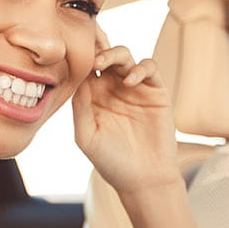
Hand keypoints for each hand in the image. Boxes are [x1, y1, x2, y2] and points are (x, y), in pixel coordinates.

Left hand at [71, 27, 180, 193]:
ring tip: (105, 63)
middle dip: (97, 48)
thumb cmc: (112, 162)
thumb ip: (80, 106)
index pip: (85, 67)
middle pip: (104, 56)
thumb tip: (78, 77)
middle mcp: (113, 89)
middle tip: (91, 54)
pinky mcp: (156, 92)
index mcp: (93, 97)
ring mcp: (135, 89)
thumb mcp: (87, 136)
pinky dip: (140, 68)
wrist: (144, 179)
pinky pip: (149, 68)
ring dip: (115, 54)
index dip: (80, 56)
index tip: (72, 49)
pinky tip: (130, 81)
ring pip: (125, 57)